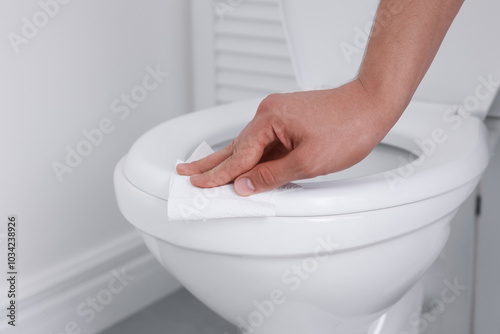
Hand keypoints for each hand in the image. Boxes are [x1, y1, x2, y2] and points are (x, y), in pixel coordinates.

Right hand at [177, 79, 399, 195]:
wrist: (372, 104)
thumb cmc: (349, 127)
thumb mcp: (309, 161)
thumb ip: (273, 175)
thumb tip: (246, 185)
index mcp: (270, 120)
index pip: (238, 157)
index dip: (218, 176)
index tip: (199, 186)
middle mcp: (269, 113)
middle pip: (234, 147)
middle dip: (210, 163)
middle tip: (185, 172)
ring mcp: (277, 115)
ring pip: (247, 144)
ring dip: (228, 160)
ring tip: (205, 169)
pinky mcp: (286, 119)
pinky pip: (262, 141)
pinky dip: (250, 155)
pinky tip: (240, 164)